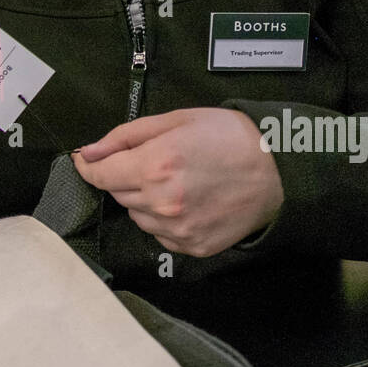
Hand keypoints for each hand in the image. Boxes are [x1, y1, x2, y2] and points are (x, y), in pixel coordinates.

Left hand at [73, 108, 282, 257]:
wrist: (280, 171)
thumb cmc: (231, 137)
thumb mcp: (177, 120)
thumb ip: (126, 136)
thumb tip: (89, 152)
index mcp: (154, 166)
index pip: (99, 175)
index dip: (89, 166)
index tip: (86, 160)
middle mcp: (161, 202)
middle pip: (118, 194)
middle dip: (127, 177)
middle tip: (156, 161)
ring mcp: (176, 229)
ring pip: (138, 216)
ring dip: (145, 199)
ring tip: (178, 181)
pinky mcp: (191, 246)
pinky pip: (160, 234)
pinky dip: (165, 219)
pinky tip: (190, 201)